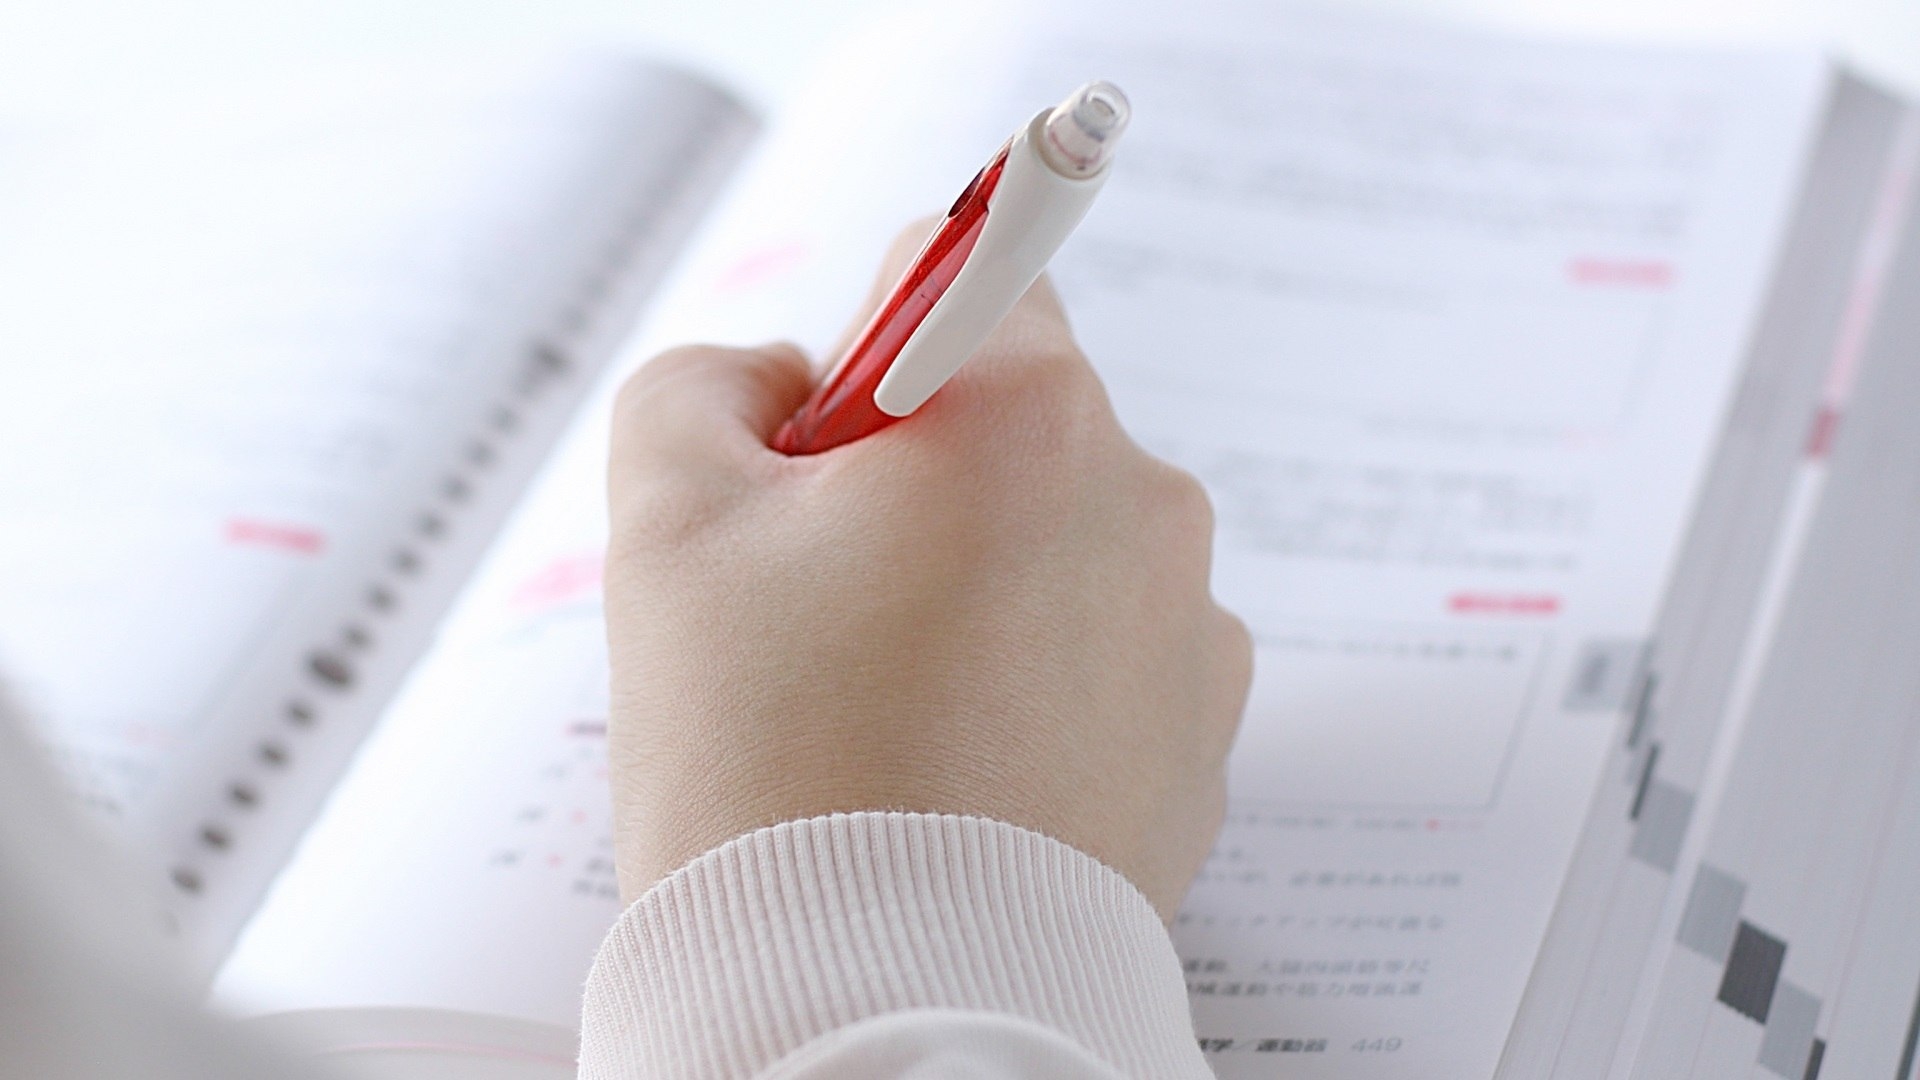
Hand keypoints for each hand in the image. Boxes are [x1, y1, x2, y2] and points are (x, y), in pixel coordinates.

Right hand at [603, 221, 1251, 918]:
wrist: (883, 998)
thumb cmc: (768, 761)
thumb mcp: (665, 527)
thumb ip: (701, 389)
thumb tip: (780, 380)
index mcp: (1025, 411)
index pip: (960, 269)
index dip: (864, 353)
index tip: (827, 451)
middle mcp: (1142, 497)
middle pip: (1006, 423)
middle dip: (911, 485)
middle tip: (821, 614)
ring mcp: (1188, 625)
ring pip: (1054, 545)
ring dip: (975, 590)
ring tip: (886, 715)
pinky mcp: (1203, 737)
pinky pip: (1103, 656)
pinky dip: (1034, 684)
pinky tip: (956, 768)